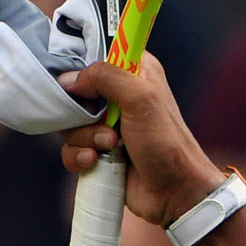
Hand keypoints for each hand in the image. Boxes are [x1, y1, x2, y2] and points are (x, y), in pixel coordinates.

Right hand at [58, 56, 227, 226]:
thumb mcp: (140, 98)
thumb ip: (105, 76)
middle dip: (82, 112)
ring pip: (69, 122)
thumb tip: (69, 80)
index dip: (80, 65)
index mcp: (133, 71)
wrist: (176, 193)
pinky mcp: (98, 151)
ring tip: (110, 147)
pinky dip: (79, 156)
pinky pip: (70, 148)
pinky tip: (96, 162)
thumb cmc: (167, 143)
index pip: (94, 52)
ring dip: (84, 137)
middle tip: (105, 125)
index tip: (82, 83)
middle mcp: (118, 95)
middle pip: (74, 91)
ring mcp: (106, 125)